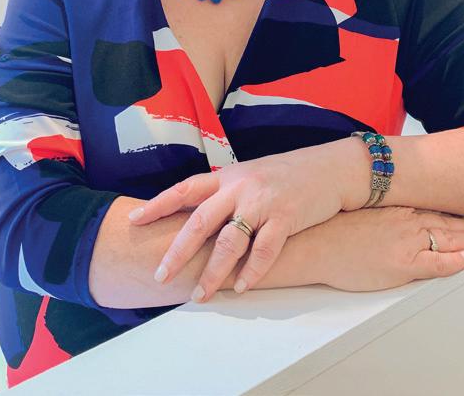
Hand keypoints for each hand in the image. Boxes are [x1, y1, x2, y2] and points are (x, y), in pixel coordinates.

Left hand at [128, 143, 345, 301]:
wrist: (330, 168)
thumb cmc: (287, 175)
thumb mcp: (251, 176)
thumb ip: (226, 193)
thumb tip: (198, 216)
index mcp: (228, 176)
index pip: (185, 189)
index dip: (158, 204)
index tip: (134, 220)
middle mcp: (240, 187)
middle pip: (200, 220)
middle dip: (178, 251)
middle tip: (161, 275)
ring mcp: (263, 202)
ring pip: (229, 241)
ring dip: (213, 272)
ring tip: (200, 295)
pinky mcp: (286, 217)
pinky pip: (264, 250)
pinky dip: (252, 272)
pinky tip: (242, 288)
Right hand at [319, 206, 463, 291]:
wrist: (312, 244)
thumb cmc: (325, 230)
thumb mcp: (353, 210)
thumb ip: (374, 209)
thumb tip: (380, 210)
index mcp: (391, 207)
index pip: (428, 208)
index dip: (447, 211)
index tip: (459, 212)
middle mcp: (403, 220)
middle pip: (442, 222)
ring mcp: (406, 241)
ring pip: (446, 239)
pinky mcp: (404, 264)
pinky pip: (439, 262)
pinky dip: (456, 261)